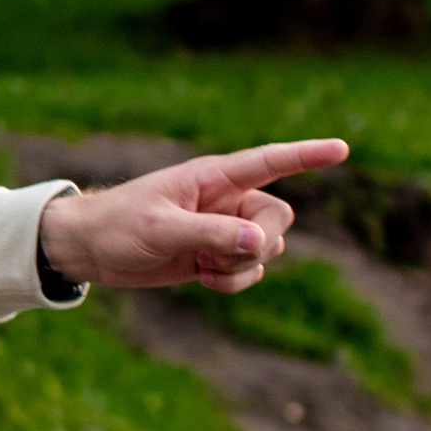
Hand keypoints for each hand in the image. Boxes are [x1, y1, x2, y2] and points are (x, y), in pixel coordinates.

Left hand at [38, 141, 348, 296]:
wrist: (89, 250)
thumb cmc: (117, 226)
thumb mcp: (161, 229)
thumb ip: (211, 233)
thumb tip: (259, 241)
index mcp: (214, 177)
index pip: (270, 162)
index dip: (307, 155)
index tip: (342, 149)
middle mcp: (226, 200)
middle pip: (279, 218)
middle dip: (262, 241)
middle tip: (224, 253)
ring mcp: (223, 229)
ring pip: (267, 248)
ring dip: (242, 266)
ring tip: (202, 266)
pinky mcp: (215, 256)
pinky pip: (249, 271)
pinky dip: (233, 281)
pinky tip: (201, 278)